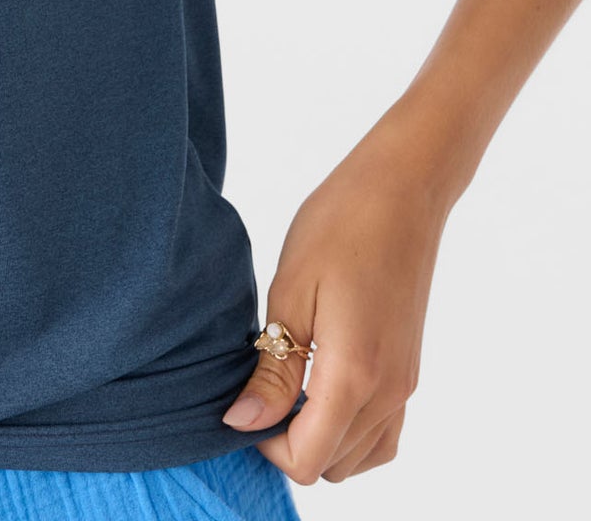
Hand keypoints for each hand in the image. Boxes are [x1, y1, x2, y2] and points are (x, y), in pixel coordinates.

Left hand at [219, 124, 452, 484]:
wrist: (403, 188)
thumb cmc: (341, 224)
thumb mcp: (290, 291)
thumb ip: (272, 369)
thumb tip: (244, 423)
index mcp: (354, 374)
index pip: (307, 460)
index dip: (265, 443)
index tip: (245, 397)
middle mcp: (389, 392)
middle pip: (332, 465)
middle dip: (289, 441)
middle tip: (262, 385)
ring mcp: (406, 385)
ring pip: (359, 456)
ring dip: (319, 438)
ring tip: (288, 384)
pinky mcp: (410, 370)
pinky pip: (383, 432)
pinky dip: (351, 429)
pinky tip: (321, 385)